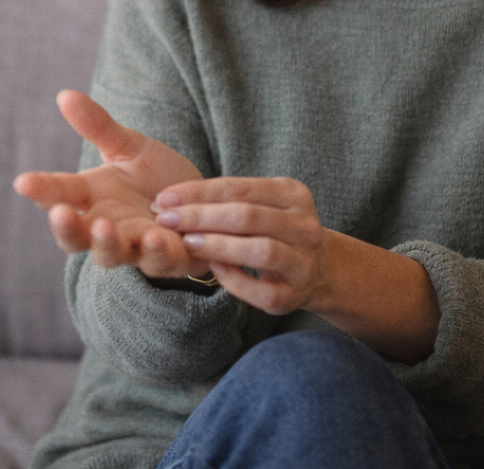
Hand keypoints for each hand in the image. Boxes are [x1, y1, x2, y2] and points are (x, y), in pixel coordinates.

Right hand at [13, 90, 209, 277]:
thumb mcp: (128, 147)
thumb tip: (64, 94)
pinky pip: (160, 261)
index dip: (41, 190)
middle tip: (60, 212)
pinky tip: (154, 237)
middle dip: (66, 227)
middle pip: (75, 238)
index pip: (59, 196)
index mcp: (92, 198)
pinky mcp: (171, 258)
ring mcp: (136, 246)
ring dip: (106, 244)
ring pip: (112, 255)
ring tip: (104, 227)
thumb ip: (98, 126)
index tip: (23, 181)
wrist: (201, 203)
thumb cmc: (156, 178)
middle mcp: (108, 227)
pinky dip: (156, 252)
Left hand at [155, 176, 440, 361]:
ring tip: (187, 243)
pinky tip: (214, 270)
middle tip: (167, 219)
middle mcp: (305, 226)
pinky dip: (234, 280)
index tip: (165, 197)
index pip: (239, 187)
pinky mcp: (294, 296)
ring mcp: (303, 262)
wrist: (319, 269)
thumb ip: (227, 199)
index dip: (199, 192)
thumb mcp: (262, 203)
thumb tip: (171, 199)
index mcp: (293, 194)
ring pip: (261, 250)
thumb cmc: (274, 229)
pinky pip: (261, 290)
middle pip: (248, 216)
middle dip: (202, 216)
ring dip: (218, 245)